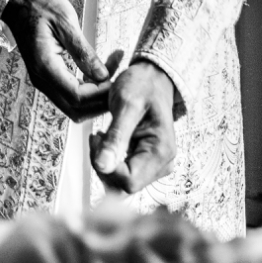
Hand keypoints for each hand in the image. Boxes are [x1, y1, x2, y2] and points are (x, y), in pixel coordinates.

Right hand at [1, 0, 119, 119]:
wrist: (18, 2)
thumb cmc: (41, 7)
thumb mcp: (66, 23)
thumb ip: (83, 52)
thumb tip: (103, 75)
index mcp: (45, 66)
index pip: (77, 96)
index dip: (100, 93)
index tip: (116, 77)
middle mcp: (42, 79)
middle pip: (75, 109)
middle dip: (100, 101)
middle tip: (120, 81)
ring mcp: (43, 80)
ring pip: (73, 105)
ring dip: (95, 97)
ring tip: (114, 72)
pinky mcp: (48, 76)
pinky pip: (69, 93)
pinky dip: (88, 89)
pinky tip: (102, 71)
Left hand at [91, 61, 179, 193]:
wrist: (153, 77)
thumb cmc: (143, 85)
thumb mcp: (127, 105)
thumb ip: (116, 137)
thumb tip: (103, 166)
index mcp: (161, 151)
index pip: (128, 181)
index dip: (106, 167)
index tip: (98, 139)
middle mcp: (163, 163)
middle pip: (124, 185)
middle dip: (105, 165)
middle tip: (99, 136)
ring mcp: (156, 164)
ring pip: (122, 182)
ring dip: (106, 163)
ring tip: (104, 136)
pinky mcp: (148, 162)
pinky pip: (123, 174)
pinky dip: (111, 161)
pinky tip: (110, 141)